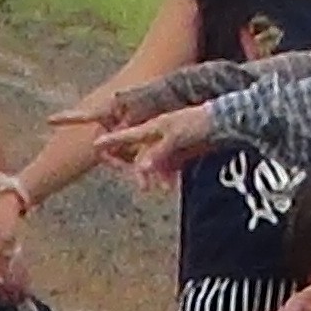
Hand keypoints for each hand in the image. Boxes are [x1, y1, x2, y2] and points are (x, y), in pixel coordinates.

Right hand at [110, 110, 225, 184]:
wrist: (223, 122)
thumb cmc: (197, 124)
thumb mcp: (175, 138)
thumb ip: (157, 153)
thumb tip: (140, 169)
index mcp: (149, 128)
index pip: (122, 135)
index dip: (106, 139)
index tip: (88, 140)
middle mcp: (153, 136)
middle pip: (135, 157)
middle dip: (138, 173)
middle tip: (144, 187)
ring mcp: (164, 144)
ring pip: (152, 165)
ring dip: (157, 177)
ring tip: (166, 188)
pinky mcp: (176, 151)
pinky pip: (166, 167)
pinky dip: (168, 176)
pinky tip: (173, 184)